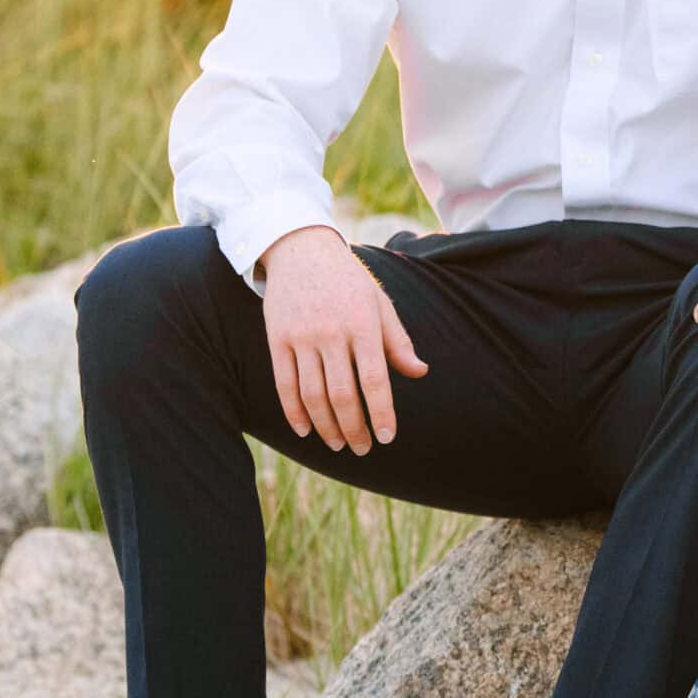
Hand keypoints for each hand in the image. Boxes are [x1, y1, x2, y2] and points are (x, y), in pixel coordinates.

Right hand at [258, 225, 426, 452]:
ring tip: (338, 443)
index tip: (386, 438)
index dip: (381, 412)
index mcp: (363, 323)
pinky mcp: (277, 339)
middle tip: (362, 449)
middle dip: (354, 429)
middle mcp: (332, 332)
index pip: (375, 379)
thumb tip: (420, 372)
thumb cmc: (348, 280)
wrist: (300, 249)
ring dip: (326, 426)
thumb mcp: (379, 302)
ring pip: (313, 395)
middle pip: (342, 394)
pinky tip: (306, 430)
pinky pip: (284, 384)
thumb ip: (397, 340)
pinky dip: (294, 412)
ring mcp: (302, 336)